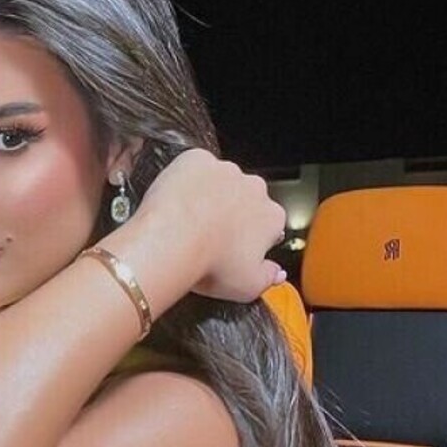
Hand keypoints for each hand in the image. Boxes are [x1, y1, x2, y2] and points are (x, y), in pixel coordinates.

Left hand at [136, 149, 286, 301]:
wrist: (170, 242)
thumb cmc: (208, 265)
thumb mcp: (248, 287)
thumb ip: (268, 278)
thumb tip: (276, 273)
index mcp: (272, 217)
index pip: (269, 224)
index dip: (252, 237)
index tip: (235, 249)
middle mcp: (254, 188)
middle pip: (247, 198)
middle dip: (233, 212)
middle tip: (209, 235)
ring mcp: (225, 170)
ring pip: (221, 181)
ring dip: (210, 194)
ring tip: (188, 219)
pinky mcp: (197, 159)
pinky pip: (195, 166)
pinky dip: (187, 178)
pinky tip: (177, 199)